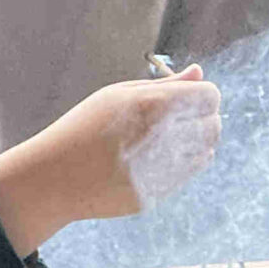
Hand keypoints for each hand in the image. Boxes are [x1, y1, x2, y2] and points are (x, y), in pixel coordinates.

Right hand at [0, 68, 222, 254]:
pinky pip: (189, 172)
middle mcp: (162, 137)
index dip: (203, 94)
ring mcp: (160, 170)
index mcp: (152, 105)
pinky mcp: (157, 194)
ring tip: (168, 137)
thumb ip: (164, 85)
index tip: (189, 98)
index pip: (209, 96)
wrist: (54, 177)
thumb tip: (199, 73)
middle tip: (181, 118)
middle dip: (204, 118)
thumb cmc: (84, 127)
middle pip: (213, 124)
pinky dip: (184, 161)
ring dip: (196, 141)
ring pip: (206, 150)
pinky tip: (160, 155)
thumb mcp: (118, 94)